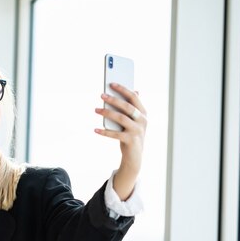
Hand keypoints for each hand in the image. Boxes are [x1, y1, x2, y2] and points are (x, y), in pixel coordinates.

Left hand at [94, 83, 146, 200]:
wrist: (135, 157)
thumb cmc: (130, 135)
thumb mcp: (131, 121)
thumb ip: (128, 108)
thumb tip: (123, 92)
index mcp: (143, 113)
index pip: (134, 97)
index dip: (123, 89)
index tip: (112, 83)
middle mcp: (143, 121)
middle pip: (127, 107)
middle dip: (114, 99)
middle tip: (102, 95)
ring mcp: (137, 131)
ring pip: (121, 118)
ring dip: (107, 113)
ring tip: (96, 109)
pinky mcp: (131, 141)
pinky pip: (115, 134)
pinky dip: (104, 132)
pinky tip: (95, 129)